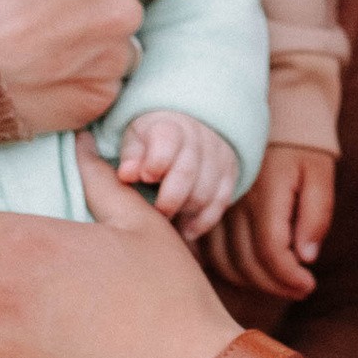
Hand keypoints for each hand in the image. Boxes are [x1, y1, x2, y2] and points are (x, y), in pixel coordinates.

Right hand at [0, 0, 190, 137]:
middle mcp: (121, 15)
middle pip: (133, 16)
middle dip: (106, 16)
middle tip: (58, 18)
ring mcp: (109, 63)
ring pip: (118, 57)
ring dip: (95, 54)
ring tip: (44, 50)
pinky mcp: (92, 103)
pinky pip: (100, 91)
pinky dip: (79, 86)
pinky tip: (41, 76)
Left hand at [114, 111, 241, 240]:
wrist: (185, 128)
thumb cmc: (151, 140)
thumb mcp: (135, 140)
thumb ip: (131, 157)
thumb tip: (127, 175)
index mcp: (170, 126)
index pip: (168, 142)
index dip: (156, 163)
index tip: (145, 178)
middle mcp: (198, 138)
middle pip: (188, 172)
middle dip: (169, 199)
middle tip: (156, 214)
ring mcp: (217, 156)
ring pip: (206, 192)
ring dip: (185, 213)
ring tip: (168, 222)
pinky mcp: (230, 173)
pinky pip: (221, 202)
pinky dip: (203, 221)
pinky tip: (186, 231)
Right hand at [218, 142, 337, 302]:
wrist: (274, 117)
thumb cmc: (302, 149)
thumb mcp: (320, 174)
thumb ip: (318, 215)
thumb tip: (306, 257)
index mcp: (264, 194)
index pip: (271, 251)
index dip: (290, 277)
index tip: (309, 285)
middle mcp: (235, 203)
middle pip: (247, 263)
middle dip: (276, 286)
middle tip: (300, 290)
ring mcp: (217, 207)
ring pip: (225, 263)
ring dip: (253, 283)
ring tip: (280, 283)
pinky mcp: (208, 209)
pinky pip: (210, 252)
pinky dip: (230, 270)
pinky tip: (252, 273)